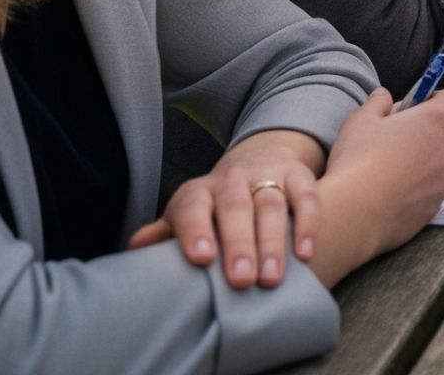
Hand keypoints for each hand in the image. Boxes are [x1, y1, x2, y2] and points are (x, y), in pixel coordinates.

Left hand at [127, 129, 323, 288]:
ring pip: (271, 204)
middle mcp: (232, 179)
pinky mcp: (298, 175)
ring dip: (273, 241)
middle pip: (236, 207)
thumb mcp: (186, 217)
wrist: (256, 163)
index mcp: (198, 193)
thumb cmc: (213, 209)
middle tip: (242, 281)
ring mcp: (267, 174)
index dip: (196, 232)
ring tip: (272, 278)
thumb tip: (135, 248)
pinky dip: (308, 224)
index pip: (193, 208)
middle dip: (240, 244)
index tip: (202, 259)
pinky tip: (306, 254)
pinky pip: (306, 196)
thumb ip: (163, 233)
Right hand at [304, 87, 443, 288]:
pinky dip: (420, 191)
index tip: (416, 107)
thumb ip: (378, 102)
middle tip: (399, 142)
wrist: (353, 215)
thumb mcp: (360, 120)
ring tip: (395, 172)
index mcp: (438, 120)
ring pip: (443, 165)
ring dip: (427, 164)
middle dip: (429, 134)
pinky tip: (394, 194)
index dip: (436, 100)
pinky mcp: (436, 209)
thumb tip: (385, 96)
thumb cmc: (357, 160)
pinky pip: (433, 192)